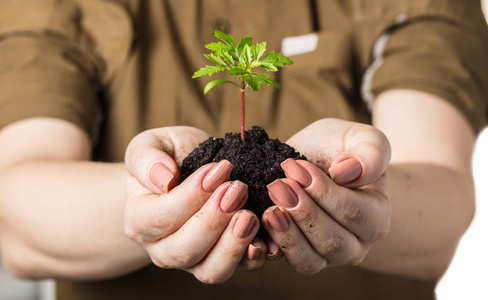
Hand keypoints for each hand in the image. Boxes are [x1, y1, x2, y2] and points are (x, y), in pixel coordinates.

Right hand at [124, 126, 265, 282]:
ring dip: (234, 244)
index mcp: (139, 221)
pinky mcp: (222, 260)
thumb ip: (147, 159)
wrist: (189, 169)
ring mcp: (194, 260)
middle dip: (214, 220)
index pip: (162, 218)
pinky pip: (238, 270)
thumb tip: (163, 179)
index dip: (192, 196)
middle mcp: (163, 249)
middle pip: (185, 250)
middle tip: (237, 189)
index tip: (218, 169)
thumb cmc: (168, 157)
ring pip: (211, 270)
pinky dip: (254, 257)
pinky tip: (265, 238)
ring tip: (250, 215)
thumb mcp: (150, 145)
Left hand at [262, 119, 390, 272]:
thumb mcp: (362, 138)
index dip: (322, 192)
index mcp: (375, 217)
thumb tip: (345, 173)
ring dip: (285, 234)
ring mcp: (325, 256)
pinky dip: (269, 249)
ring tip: (268, 209)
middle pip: (331, 241)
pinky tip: (256, 229)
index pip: (352, 212)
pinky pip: (284, 263)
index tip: (295, 168)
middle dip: (302, 213)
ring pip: (308, 260)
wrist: (315, 160)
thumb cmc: (341, 149)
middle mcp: (354, 245)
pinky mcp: (298, 256)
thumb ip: (369, 154)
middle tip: (277, 186)